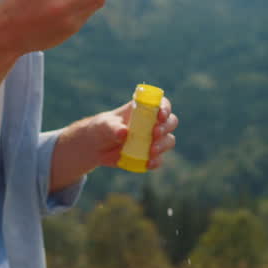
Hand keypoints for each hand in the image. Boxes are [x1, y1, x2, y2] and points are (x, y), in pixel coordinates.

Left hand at [50, 96, 178, 190]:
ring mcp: (152, 140)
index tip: (160, 115)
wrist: (96, 146)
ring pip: (168, 140)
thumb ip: (113, 127)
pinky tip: (148, 163)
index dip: (165, 108)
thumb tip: (123, 133)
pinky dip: (156, 161)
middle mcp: (152, 123)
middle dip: (166, 128)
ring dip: (163, 145)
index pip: (162, 105)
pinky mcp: (149, 155)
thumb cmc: (102, 128)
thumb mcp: (104, 124)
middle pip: (171, 122)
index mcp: (144, 110)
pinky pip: (159, 159)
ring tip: (151, 151)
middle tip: (155, 133)